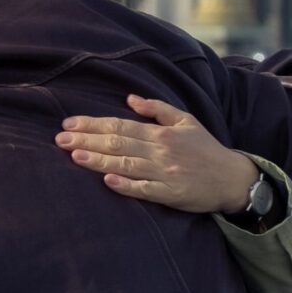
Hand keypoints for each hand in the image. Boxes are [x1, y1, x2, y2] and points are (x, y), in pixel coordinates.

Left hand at [58, 96, 260, 214]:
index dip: (92, 124)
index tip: (68, 124)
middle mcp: (161, 151)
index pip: (120, 125)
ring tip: (74, 155)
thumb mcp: (186, 120)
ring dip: (99, 160)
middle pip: (118, 143)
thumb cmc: (205, 148)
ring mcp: (164, 173)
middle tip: (59, 139)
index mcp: (161, 133)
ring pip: (126, 165)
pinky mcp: (170, 194)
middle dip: (87, 140)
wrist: (232, 178)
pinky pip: (145, 190)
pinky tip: (107, 181)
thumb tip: (130, 98)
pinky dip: (127, 185)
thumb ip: (157, 108)